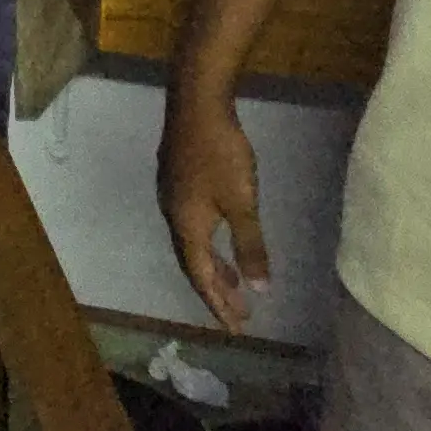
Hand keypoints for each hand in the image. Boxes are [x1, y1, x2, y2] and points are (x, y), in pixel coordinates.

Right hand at [158, 91, 268, 330]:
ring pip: (192, 244)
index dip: (219, 304)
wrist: (196, 103)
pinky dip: (207, 245)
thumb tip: (258, 290)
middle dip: (216, 290)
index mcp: (187, 227)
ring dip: (212, 267)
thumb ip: (249, 245)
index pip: (202, 277)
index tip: (237, 328)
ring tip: (234, 283)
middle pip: (193, 264)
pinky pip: (191, 226)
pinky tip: (220, 237)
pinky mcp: (176, 179)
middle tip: (238, 313)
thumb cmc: (221, 154)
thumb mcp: (242, 202)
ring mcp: (172, 196)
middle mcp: (173, 216)